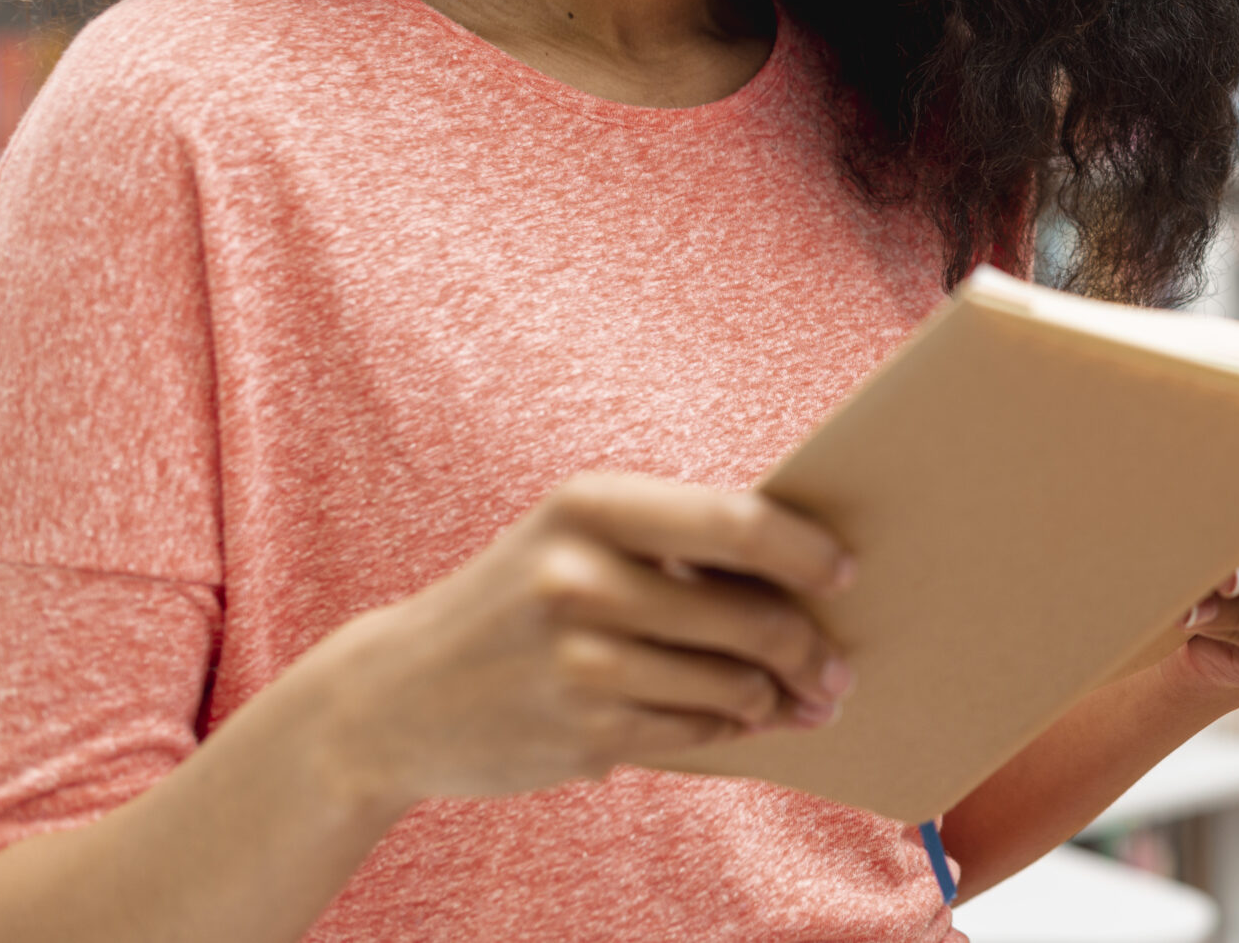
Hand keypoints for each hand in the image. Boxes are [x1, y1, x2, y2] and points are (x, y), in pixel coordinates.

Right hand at [290, 471, 856, 810]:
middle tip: (840, 668)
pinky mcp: (583, 734)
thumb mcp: (576, 539)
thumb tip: (806, 570)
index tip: (845, 572)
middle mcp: (582, 577)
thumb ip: (677, 543)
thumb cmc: (518, 600)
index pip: (737, 522)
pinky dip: (734, 728)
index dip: (807, 551)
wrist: (393, 696)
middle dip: (813, 649)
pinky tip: (745, 720)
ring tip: (803, 697)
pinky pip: (700, 730)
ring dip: (781, 698)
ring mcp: (580, 662)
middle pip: (751, 617)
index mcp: (592, 505)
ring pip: (734, 685)